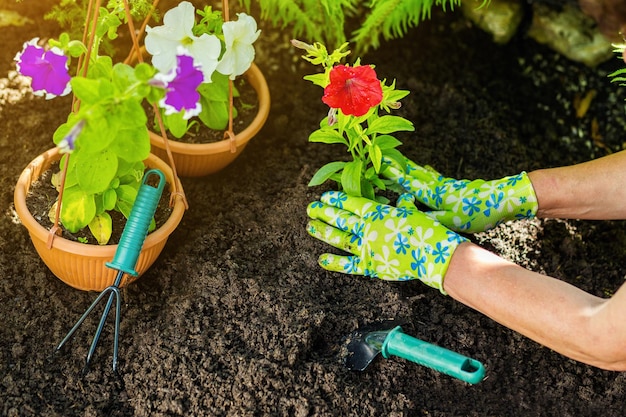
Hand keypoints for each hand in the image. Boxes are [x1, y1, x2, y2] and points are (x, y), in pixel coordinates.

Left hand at [306, 191, 467, 293]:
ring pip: (340, 238)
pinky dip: (335, 263)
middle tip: (310, 208)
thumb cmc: (426, 231)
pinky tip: (321, 260)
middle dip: (324, 212)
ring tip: (310, 227)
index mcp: (377, 213)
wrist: (433, 254)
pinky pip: (349, 265)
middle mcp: (367, 228)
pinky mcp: (370, 266)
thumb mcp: (414, 213)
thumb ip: (404, 205)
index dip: (337, 199)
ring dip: (323, 232)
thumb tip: (404, 198)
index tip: (324, 196)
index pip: (352, 203)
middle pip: (341, 218)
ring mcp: (366, 247)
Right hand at [382, 158, 537, 232]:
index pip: (409, 182)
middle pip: (413, 173)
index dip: (393, 174)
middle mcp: (438, 185)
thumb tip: (409, 214)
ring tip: (395, 161)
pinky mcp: (454, 186)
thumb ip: (430, 218)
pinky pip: (431, 177)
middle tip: (382, 157)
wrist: (504, 200)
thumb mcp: (453, 221)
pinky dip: (422, 171)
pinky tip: (423, 169)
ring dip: (407, 168)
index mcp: (435, 194)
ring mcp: (446, 184)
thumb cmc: (478, 212)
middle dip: (397, 166)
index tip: (379, 164)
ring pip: (422, 173)